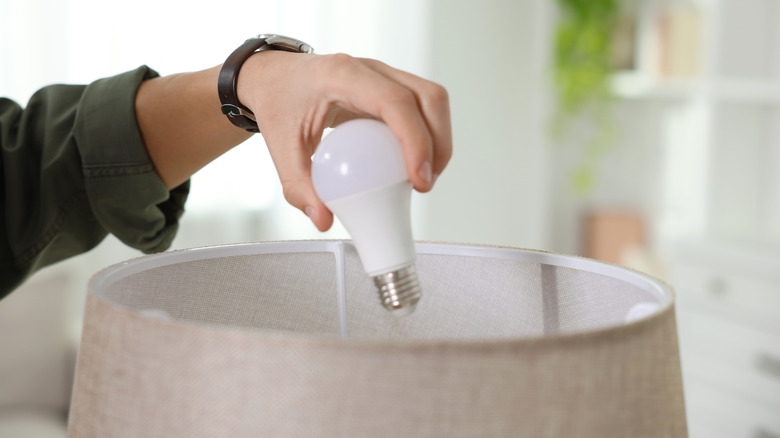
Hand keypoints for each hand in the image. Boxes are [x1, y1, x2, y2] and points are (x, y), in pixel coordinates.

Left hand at [237, 51, 451, 230]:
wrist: (274, 77)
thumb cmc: (278, 101)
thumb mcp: (280, 146)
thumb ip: (298, 186)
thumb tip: (324, 219)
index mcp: (342, 75)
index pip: (395, 101)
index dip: (415, 140)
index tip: (417, 177)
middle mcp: (370, 69)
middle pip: (428, 97)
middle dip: (438, 143)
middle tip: (424, 183)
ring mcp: (384, 75)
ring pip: (432, 100)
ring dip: (438, 140)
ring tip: (423, 177)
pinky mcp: (390, 86)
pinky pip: (421, 107)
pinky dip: (427, 135)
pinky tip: (412, 164)